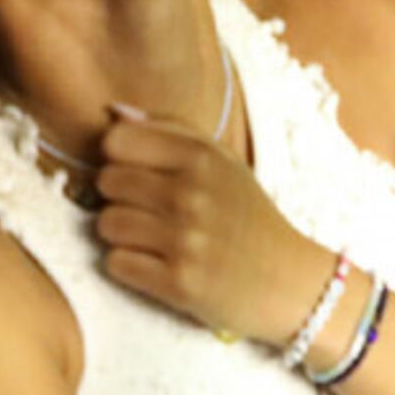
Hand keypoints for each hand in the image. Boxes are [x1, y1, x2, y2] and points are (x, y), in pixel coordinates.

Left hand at [93, 108, 333, 350]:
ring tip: (149, 238)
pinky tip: (153, 264)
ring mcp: (185, 240)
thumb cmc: (246, 214)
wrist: (288, 280)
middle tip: (144, 210)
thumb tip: (113, 112)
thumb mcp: (222, 160)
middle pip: (106, 182)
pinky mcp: (179, 282)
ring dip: (120, 234)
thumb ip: (168, 129)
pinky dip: (127, 266)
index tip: (135, 173)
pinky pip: (116, 263)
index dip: (117, 158)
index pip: (116, 142)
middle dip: (117, 197)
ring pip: (106, 224)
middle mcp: (191, 195)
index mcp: (201, 158)